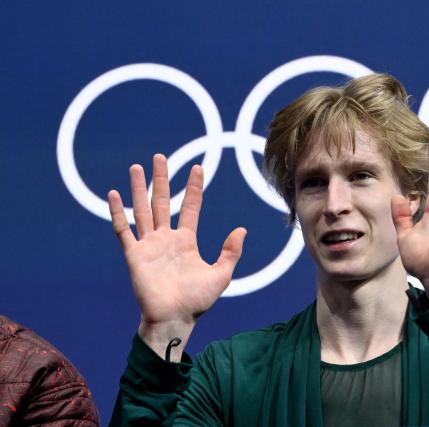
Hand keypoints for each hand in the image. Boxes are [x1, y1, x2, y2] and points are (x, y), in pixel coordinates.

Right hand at [108, 154, 245, 357]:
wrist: (175, 319)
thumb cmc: (197, 301)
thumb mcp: (221, 274)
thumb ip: (230, 252)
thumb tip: (241, 229)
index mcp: (186, 241)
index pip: (190, 207)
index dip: (193, 187)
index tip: (198, 167)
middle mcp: (166, 239)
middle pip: (162, 201)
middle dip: (162, 179)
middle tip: (160, 157)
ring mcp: (149, 245)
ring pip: (142, 210)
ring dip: (139, 189)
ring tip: (137, 167)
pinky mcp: (134, 255)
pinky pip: (124, 230)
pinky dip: (118, 212)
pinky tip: (113, 194)